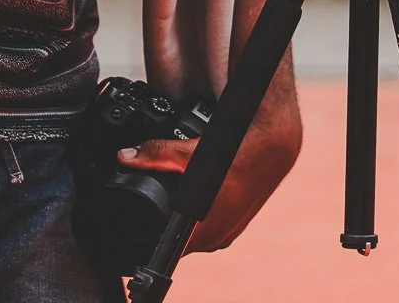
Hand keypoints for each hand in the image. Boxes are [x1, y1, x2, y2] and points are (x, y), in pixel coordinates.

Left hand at [118, 111, 300, 252]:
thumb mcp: (190, 154)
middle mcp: (217, 238)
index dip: (151, 238)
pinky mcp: (236, 224)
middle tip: (161, 198)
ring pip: (196, 233)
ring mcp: (229, 233)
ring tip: (182, 194)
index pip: (167, 249)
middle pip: (180, 240)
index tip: (142, 226)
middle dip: (168, 223)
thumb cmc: (237, 155)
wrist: (272, 149)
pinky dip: (203, 214)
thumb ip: (156, 154)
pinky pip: (211, 226)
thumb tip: (126, 156)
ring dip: (187, 219)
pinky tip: (203, 195)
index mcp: (203, 230)